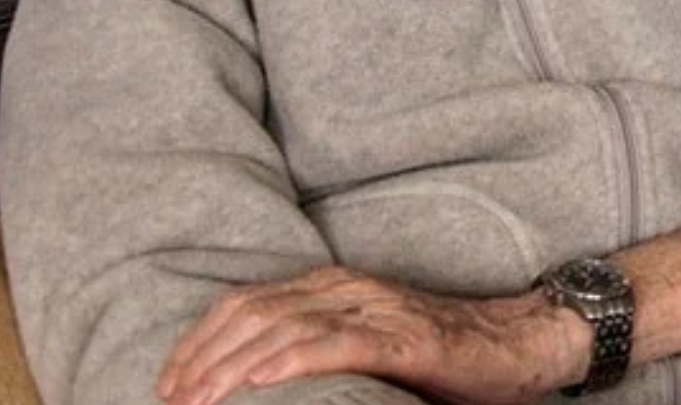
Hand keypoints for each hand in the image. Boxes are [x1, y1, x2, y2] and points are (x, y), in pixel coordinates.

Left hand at [155, 266, 586, 404]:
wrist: (514, 345)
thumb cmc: (438, 356)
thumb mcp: (364, 343)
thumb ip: (316, 346)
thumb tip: (251, 380)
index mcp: (332, 286)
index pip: (246, 302)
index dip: (198, 339)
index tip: (166, 381)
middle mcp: (348, 288)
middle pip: (254, 311)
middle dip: (202, 357)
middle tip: (168, 398)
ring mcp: (377, 309)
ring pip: (286, 327)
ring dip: (233, 365)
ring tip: (200, 398)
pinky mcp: (405, 339)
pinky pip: (339, 343)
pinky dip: (294, 359)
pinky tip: (261, 380)